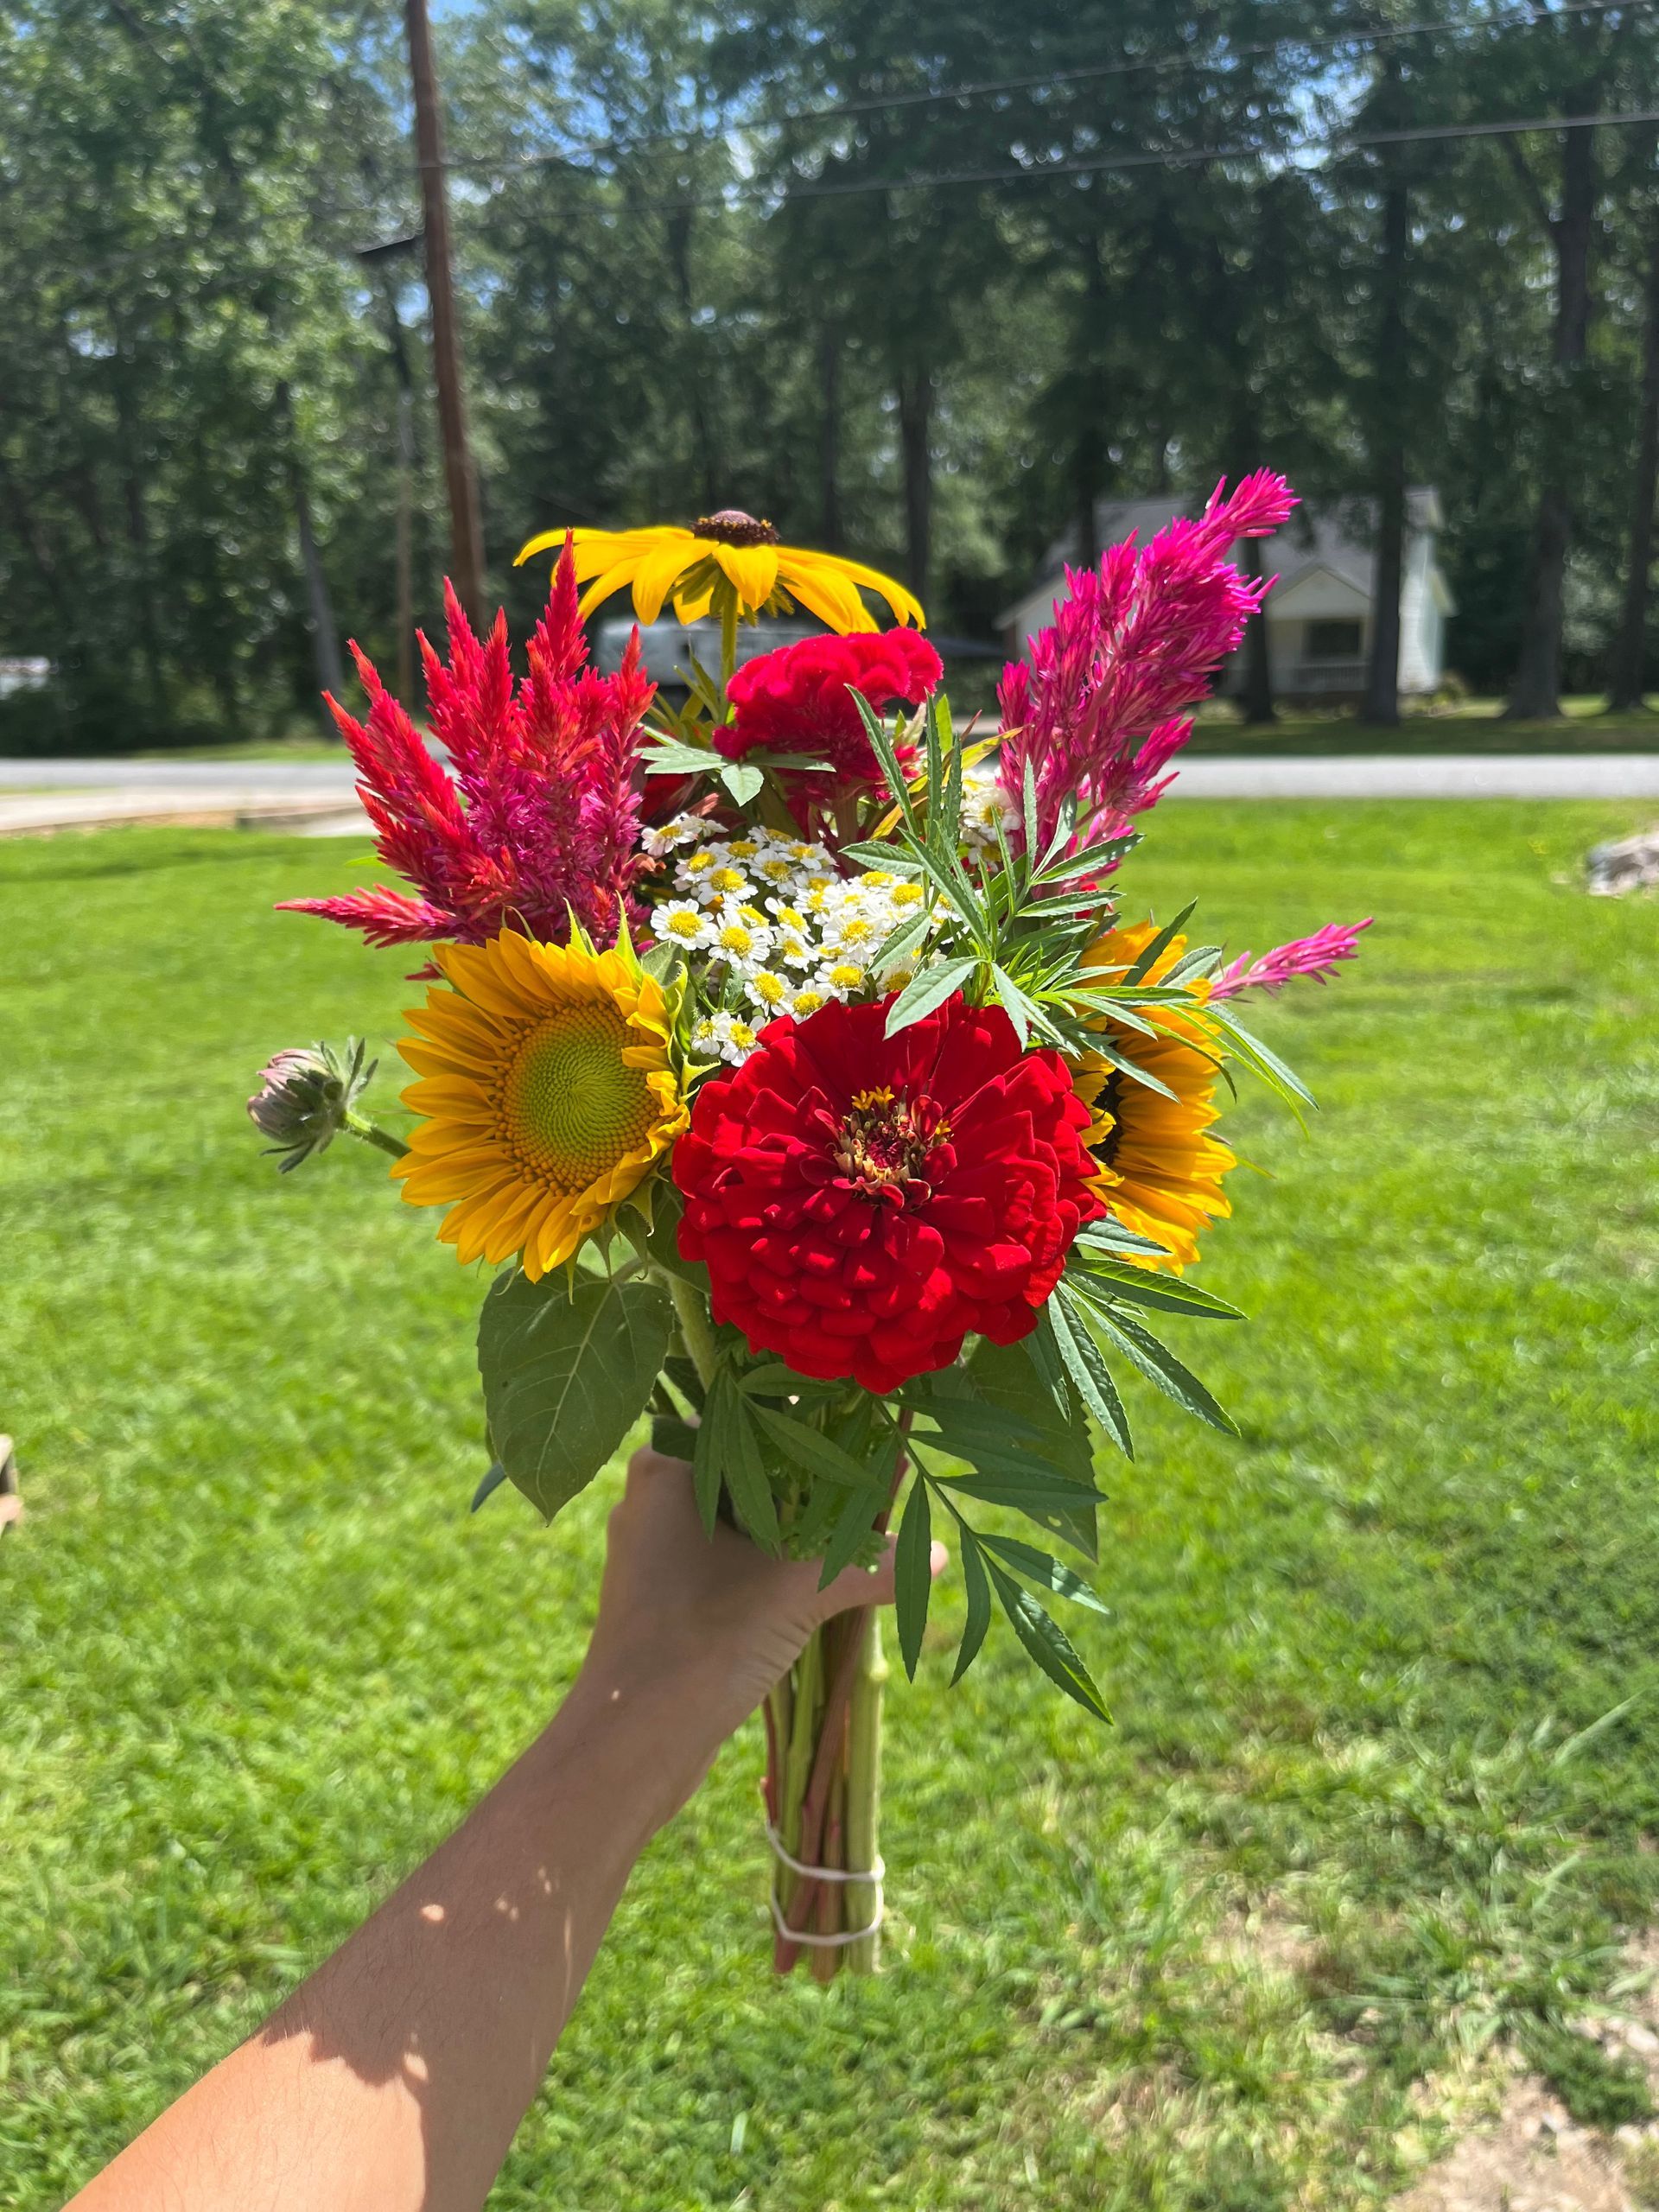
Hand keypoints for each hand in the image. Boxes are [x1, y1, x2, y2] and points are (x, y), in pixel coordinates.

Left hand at [573, 1447, 945, 1818]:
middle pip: (745, 1473)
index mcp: (665, 1469)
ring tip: (855, 1533)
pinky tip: (814, 1581)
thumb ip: (871, 1565)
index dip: (808, 1430)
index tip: (864, 1439)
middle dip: (807, 1485)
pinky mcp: (663, 1601)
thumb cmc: (705, 1638)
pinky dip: (768, 1568)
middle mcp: (650, 1502)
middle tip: (872, 1486)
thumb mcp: (799, 1590)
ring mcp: (652, 1555)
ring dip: (791, 1532)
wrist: (633, 1740)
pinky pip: (724, 1565)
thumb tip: (938, 1553)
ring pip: (737, 1524)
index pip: (747, 1422)